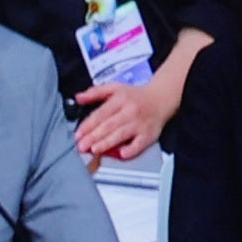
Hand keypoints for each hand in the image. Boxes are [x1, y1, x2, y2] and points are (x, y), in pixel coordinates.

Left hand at [72, 60, 189, 162]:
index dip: (88, 125)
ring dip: (107, 143)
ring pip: (121, 134)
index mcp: (120, 99)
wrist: (163, 97)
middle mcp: (130, 111)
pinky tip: (121, 154)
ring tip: (95, 149)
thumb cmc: (137, 96)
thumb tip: (78, 98)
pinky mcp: (149, 134)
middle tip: (82, 146)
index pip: (101, 113)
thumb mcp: (115, 88)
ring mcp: (140, 124)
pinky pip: (140, 144)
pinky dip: (131, 150)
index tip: (78, 134)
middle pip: (109, 125)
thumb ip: (95, 92)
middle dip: (94, 136)